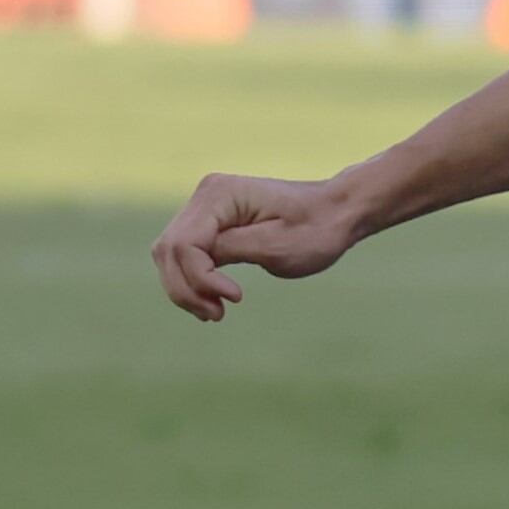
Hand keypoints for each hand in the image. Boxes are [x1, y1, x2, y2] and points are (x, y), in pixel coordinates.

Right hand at [151, 172, 362, 320]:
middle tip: (218, 315)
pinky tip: (212, 302)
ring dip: (187, 289)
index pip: (184, 244)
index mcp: (220, 194)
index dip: (200, 278)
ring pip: (170, 256)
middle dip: (187, 289)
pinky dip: (193, 282)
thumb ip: (230, 249)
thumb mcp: (276, 245)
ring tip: (217, 313)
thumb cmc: (317, 229)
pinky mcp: (210, 224)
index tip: (236, 299)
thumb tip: (190, 259)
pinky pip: (186, 256)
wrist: (338, 213)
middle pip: (169, 251)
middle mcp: (205, 195)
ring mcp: (205, 209)